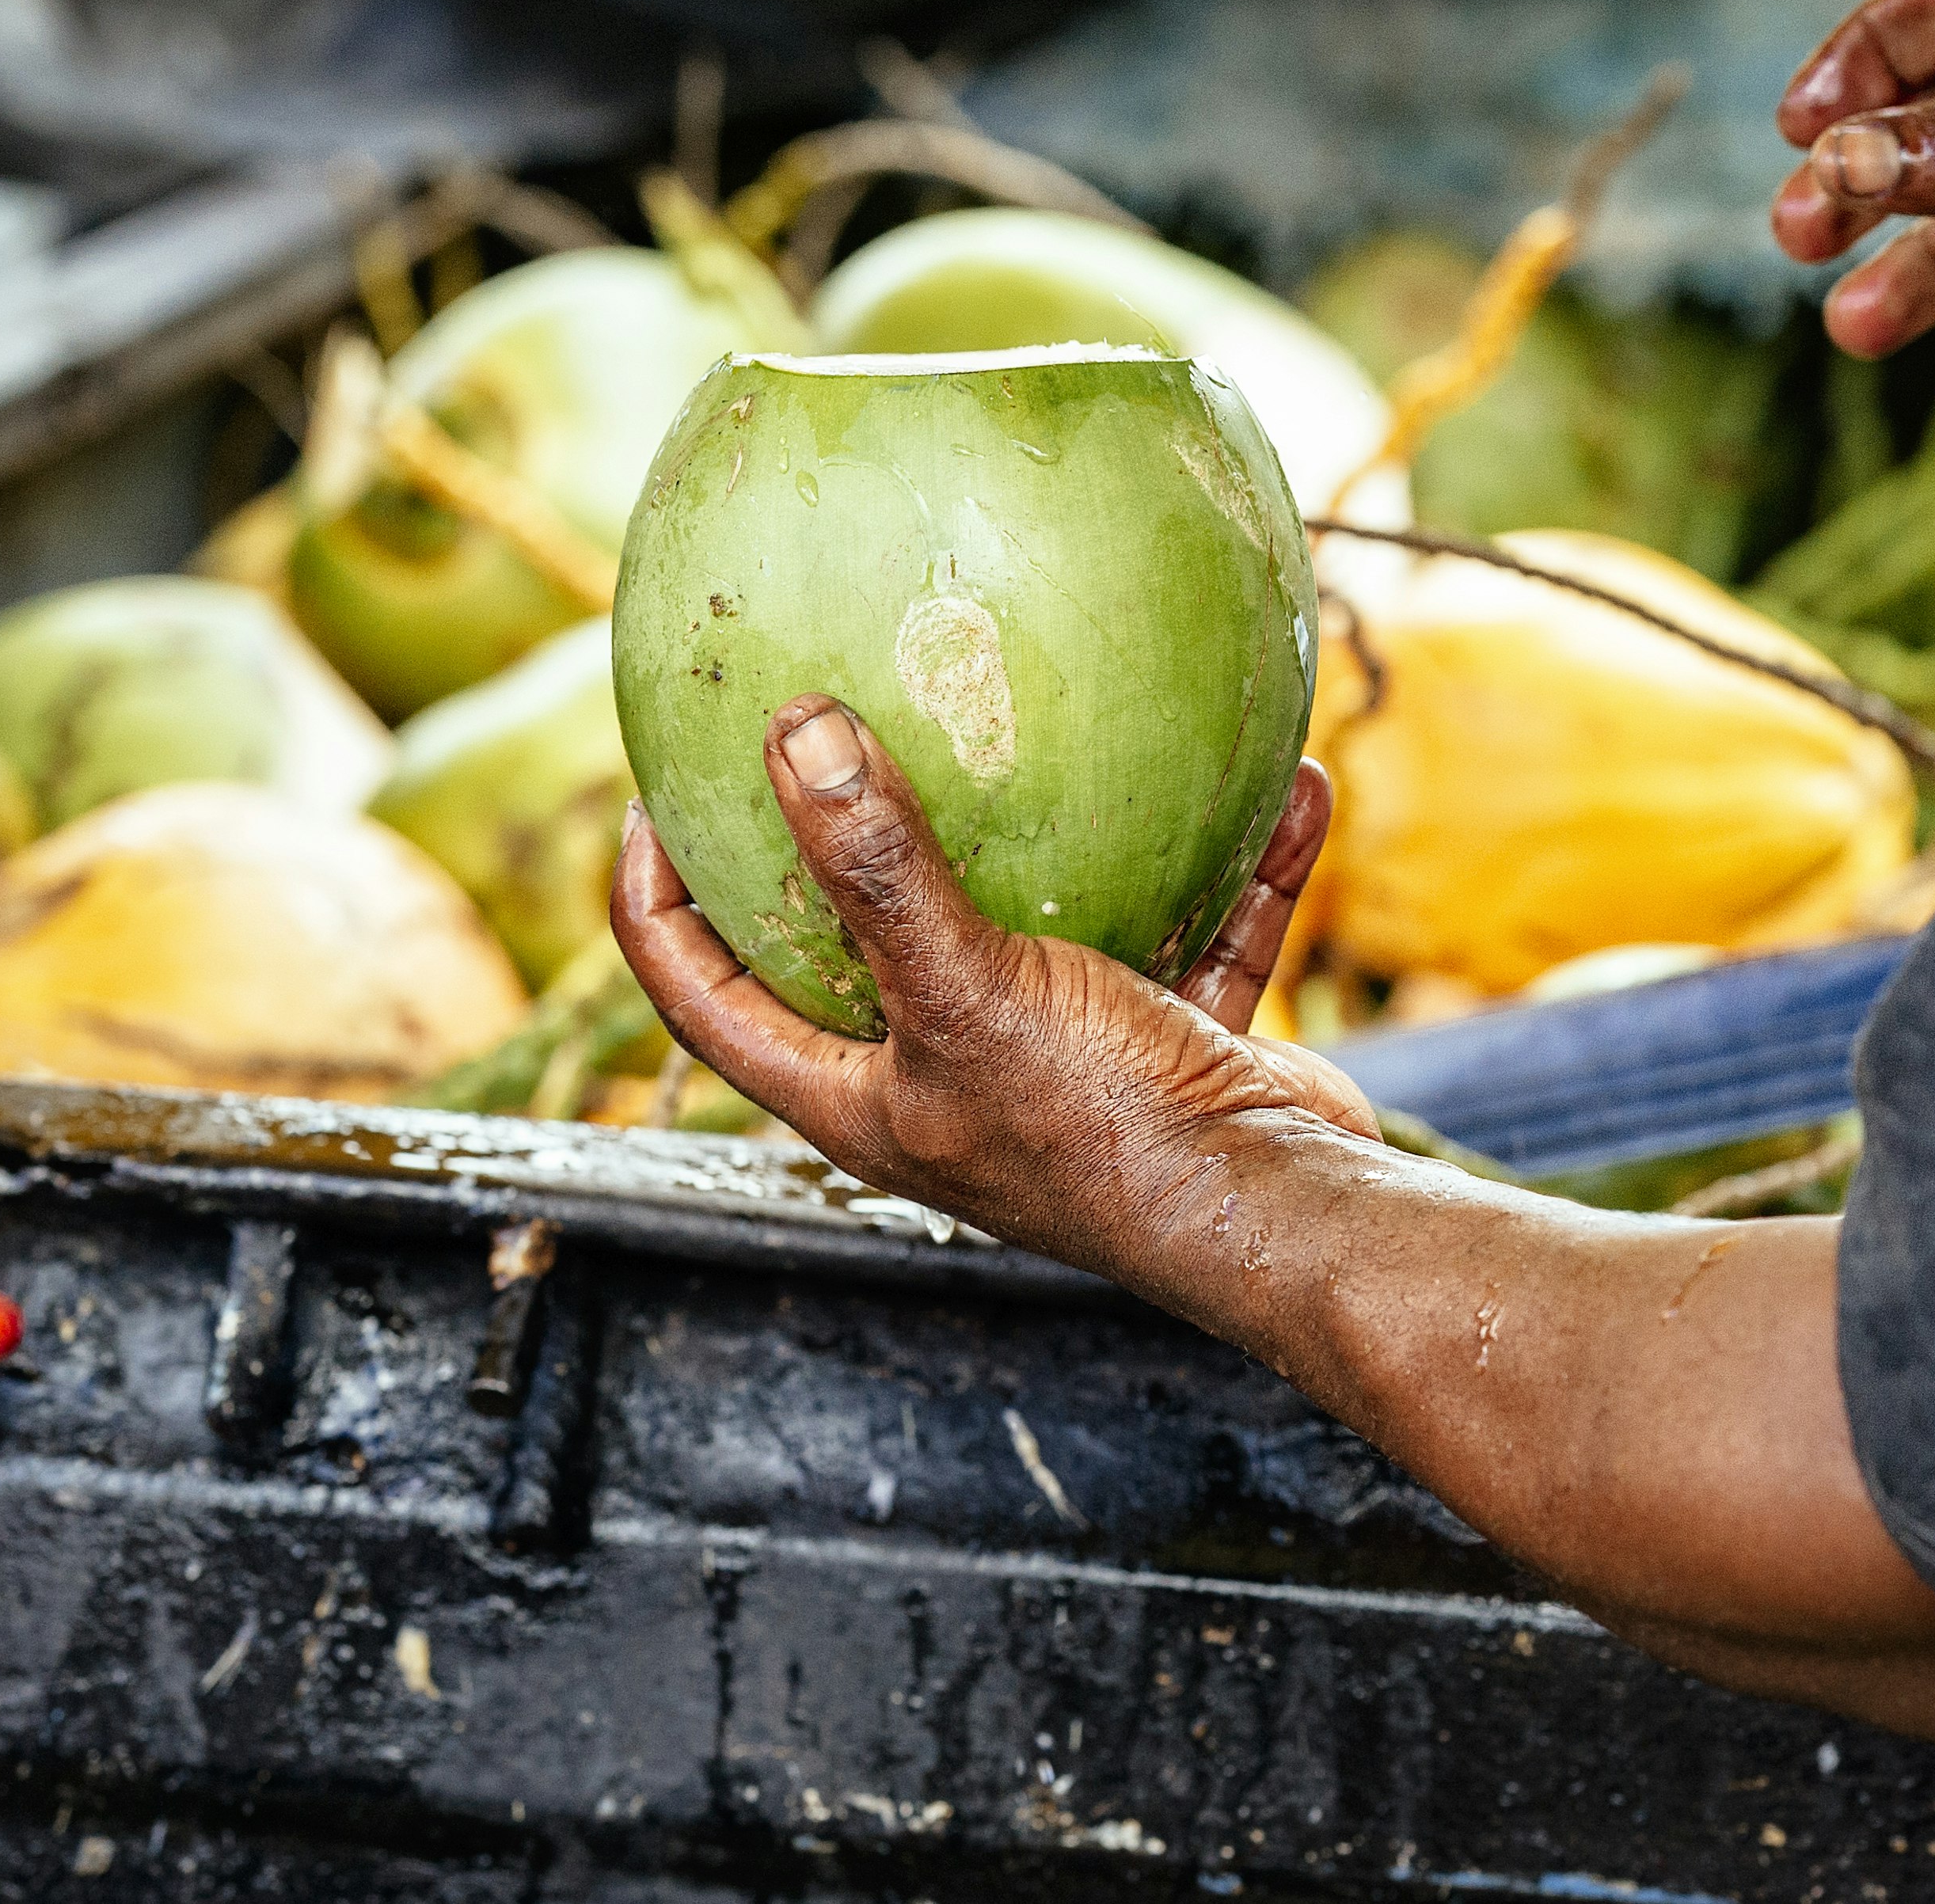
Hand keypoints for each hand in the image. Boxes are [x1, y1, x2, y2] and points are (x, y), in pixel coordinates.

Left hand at [613, 695, 1376, 1267]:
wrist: (1279, 1214)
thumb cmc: (1100, 1133)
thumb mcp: (968, 991)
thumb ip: (878, 871)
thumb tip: (794, 732)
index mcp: (860, 1094)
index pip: (705, 996)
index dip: (657, 905)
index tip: (652, 795)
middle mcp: (946, 1077)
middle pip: (859, 946)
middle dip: (847, 839)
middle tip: (830, 720)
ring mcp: (1060, 1059)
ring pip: (1044, 922)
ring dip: (1075, 834)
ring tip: (1064, 725)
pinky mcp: (1169, 1044)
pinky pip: (1192, 932)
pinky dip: (1232, 871)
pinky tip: (1282, 788)